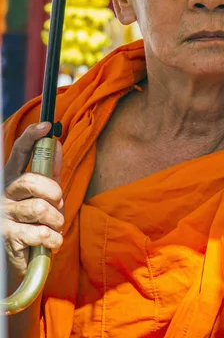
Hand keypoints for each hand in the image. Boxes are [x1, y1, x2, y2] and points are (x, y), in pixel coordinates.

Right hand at [2, 123, 63, 279]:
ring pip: (39, 209)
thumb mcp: (45, 192)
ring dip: (56, 220)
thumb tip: (56, 143)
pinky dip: (54, 239)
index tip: (46, 126)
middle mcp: (4, 193)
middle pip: (32, 181)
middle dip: (54, 192)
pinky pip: (40, 233)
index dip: (31, 137)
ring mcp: (4, 215)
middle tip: (58, 202)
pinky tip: (52, 241)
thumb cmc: (34, 219)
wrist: (24, 257)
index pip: (19, 152)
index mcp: (13, 178)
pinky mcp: (8, 237)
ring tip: (55, 226)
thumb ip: (51, 170)